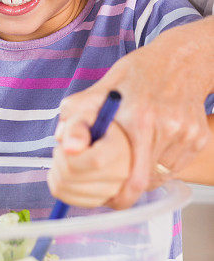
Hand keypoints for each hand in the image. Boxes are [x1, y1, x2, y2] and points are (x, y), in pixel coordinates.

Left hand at [58, 18, 211, 208]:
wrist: (181, 60)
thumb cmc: (139, 72)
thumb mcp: (104, 85)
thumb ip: (78, 112)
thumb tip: (62, 141)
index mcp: (139, 118)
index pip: (133, 179)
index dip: (119, 198)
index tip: (107, 200)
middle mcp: (166, 129)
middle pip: (145, 181)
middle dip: (126, 187)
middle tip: (113, 182)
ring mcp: (186, 136)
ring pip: (161, 176)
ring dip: (144, 174)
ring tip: (133, 154)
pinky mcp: (198, 139)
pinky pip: (176, 167)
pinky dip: (160, 164)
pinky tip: (152, 144)